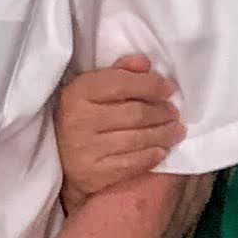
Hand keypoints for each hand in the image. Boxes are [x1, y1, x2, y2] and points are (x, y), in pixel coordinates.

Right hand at [56, 55, 182, 205]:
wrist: (62, 160)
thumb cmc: (83, 116)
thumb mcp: (93, 90)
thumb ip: (118, 73)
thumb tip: (144, 63)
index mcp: (77, 93)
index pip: (121, 84)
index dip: (150, 85)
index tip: (169, 88)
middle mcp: (79, 121)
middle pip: (134, 114)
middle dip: (161, 112)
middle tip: (174, 112)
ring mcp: (85, 150)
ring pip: (137, 140)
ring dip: (163, 134)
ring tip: (176, 130)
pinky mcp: (94, 174)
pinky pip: (133, 164)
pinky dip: (152, 156)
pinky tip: (162, 150)